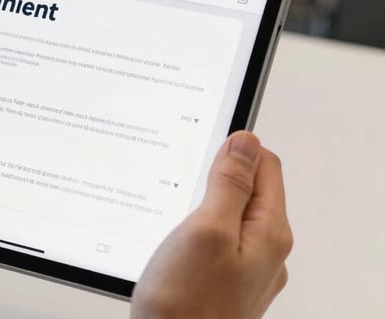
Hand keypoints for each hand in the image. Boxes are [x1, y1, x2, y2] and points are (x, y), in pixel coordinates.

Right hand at [131, 131, 292, 318]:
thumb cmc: (185, 306)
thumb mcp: (205, 229)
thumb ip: (229, 183)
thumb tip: (245, 142)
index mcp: (269, 233)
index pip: (266, 166)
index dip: (235, 149)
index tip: (202, 149)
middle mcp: (265, 252)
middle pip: (250, 190)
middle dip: (217, 177)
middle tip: (182, 185)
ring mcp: (246, 271)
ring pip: (230, 217)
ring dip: (204, 205)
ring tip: (176, 214)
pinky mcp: (223, 284)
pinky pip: (218, 243)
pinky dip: (197, 232)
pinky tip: (176, 243)